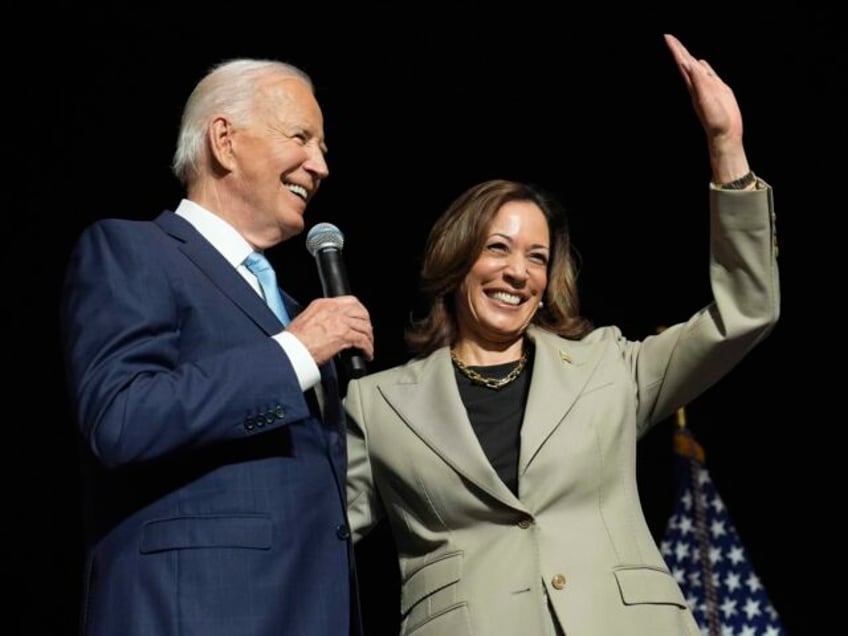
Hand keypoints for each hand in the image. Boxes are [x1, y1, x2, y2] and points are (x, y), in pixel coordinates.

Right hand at [286, 296, 373, 365]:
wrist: (293, 350)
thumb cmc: (294, 340)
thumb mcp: (305, 320)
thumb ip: (319, 319)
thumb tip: (326, 326)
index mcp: (324, 304)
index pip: (350, 301)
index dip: (359, 311)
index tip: (361, 318)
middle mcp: (334, 310)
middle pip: (361, 313)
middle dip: (366, 324)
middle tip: (367, 333)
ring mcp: (340, 322)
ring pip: (364, 327)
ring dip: (368, 338)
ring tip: (368, 346)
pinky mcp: (344, 336)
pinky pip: (363, 341)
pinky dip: (368, 348)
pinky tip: (367, 354)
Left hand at [664, 33, 749, 182]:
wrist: (725, 134)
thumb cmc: (715, 120)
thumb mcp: (706, 99)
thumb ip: (698, 82)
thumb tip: (689, 64)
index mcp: (693, 86)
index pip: (682, 63)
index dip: (676, 50)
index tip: (667, 37)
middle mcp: (698, 85)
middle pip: (686, 63)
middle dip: (678, 49)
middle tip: (669, 37)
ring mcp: (708, 87)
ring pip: (696, 68)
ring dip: (688, 58)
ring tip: (682, 49)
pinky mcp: (718, 90)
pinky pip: (708, 74)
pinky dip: (704, 67)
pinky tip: (700, 63)